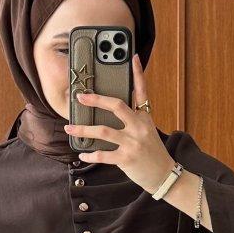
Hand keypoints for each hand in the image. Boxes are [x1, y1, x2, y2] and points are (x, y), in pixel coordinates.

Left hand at [63, 53, 174, 194]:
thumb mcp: (147, 131)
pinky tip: (82, 153)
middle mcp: (139, 127)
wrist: (164, 174)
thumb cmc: (152, 152)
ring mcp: (133, 143)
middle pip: (117, 106)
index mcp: (144, 118)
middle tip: (80, 96)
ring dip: (83, 129)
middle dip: (96, 99)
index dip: (138, 73)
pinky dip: (90, 154)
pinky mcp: (126, 158)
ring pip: (103, 131)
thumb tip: (110, 112)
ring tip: (69, 129)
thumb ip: (133, 120)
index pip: (142, 91)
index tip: (132, 57)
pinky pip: (103, 155)